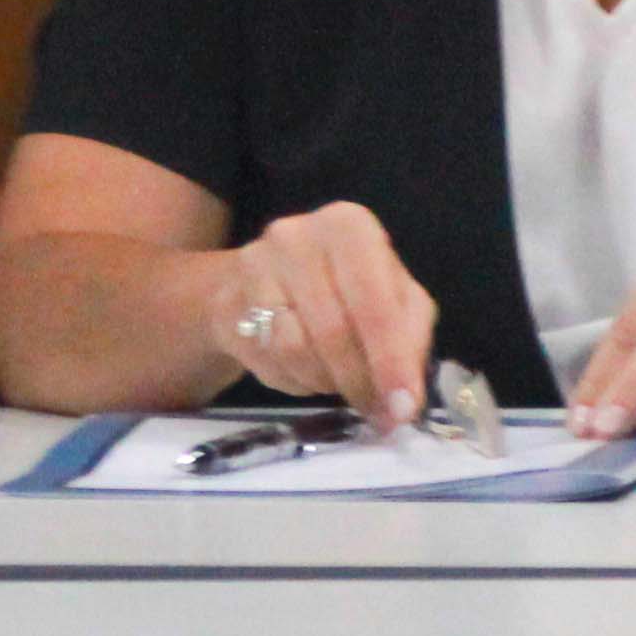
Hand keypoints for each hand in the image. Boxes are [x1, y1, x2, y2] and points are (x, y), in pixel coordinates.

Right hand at [206, 202, 442, 432]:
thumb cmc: (344, 286)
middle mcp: (296, 236)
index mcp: (348, 226)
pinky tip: (306, 371)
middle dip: (358, 380)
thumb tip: (403, 403)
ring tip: (339, 381)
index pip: (375, 303)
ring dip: (325, 381)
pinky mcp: (227, 302)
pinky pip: (267, 360)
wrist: (261, 279)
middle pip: (333, 330)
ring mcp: (254, 267)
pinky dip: (295, 380)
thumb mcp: (394, 298)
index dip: (391, 360)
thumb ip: (409, 342)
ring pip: (295, 349)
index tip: (403, 407)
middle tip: (375, 409)